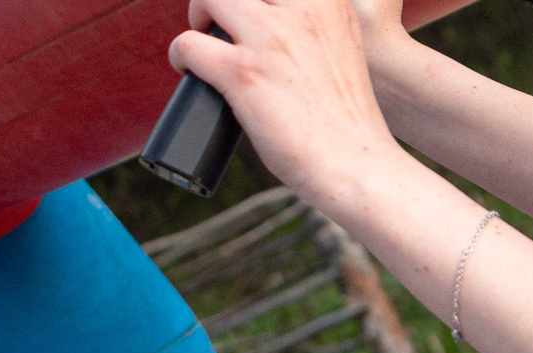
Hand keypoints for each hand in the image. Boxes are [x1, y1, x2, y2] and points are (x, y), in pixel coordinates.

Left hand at [170, 0, 409, 212]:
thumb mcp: (340, 44)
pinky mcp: (242, 73)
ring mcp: (270, 37)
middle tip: (216, 21)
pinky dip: (180, 53)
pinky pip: (188, 43)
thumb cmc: (344, 114)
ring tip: (201, 41)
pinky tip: (186, 67)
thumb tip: (271, 30)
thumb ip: (311, 27)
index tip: (245, 10)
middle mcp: (301, 7)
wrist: (352, 157)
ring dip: (198, 14)